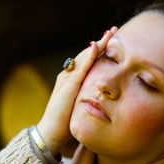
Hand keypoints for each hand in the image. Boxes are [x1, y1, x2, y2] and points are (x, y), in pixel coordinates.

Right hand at [37, 26, 116, 154]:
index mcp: (71, 80)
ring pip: (84, 57)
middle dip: (100, 42)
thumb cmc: (64, 123)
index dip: (98, 51)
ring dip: (97, 45)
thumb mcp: (78, 106)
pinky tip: (96, 47)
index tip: (111, 40)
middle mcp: (68, 75)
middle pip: (86, 55)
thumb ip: (86, 97)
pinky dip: (89, 57)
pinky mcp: (69, 86)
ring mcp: (67, 79)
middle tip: (113, 30)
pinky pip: (80, 68)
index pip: (87, 61)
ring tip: (109, 34)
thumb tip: (99, 96)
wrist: (50, 133)